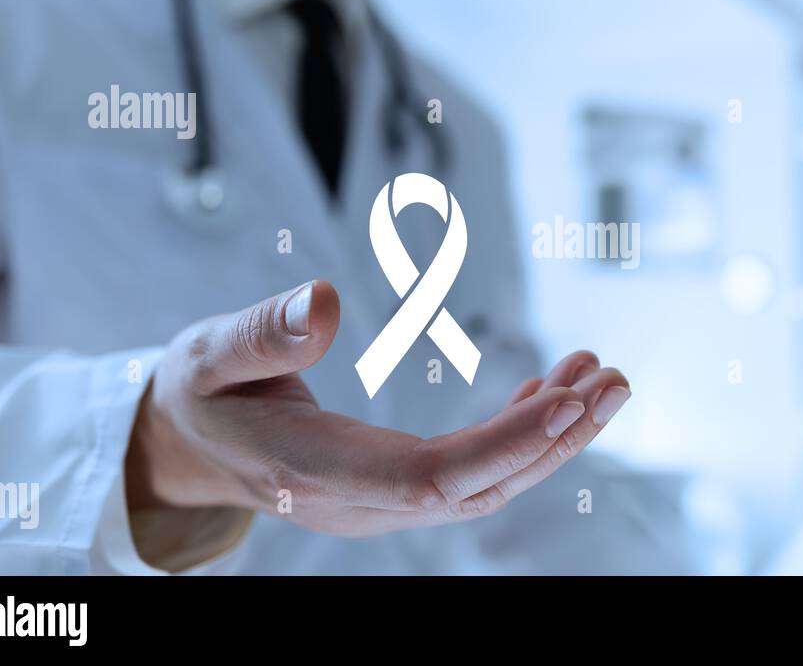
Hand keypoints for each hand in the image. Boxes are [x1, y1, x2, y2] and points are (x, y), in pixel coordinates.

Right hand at [125, 280, 630, 539]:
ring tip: (601, 376)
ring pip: (485, 482)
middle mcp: (360, 502)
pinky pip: (471, 471)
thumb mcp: (207, 355)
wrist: (188, 448)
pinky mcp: (394, 488)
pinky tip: (551, 390)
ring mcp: (382, 503)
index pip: (427, 479)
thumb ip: (259, 334)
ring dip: (549, 433)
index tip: (565, 402)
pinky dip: (517, 431)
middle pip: (477, 486)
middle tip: (615, 380)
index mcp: (316, 471)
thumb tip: (322, 299)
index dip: (501, 446)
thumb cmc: (199, 394)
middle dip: (553, 436)